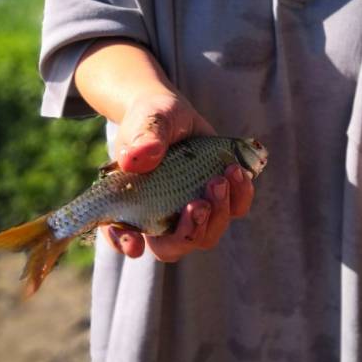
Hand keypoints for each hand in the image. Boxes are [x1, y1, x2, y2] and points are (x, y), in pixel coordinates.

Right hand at [100, 92, 254, 261]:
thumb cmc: (151, 119)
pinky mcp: (217, 201)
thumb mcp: (147, 120)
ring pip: (206, 236)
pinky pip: (234, 210)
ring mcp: (190, 213)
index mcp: (129, 205)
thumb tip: (142, 156)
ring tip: (220, 179)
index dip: (125, 244)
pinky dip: (239, 196)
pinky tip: (236, 171)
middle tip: (198, 204)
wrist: (176, 114)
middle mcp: (159, 218)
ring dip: (218, 213)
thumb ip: (144, 138)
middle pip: (172, 247)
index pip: (121, 236)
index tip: (135, 243)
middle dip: (188, 233)